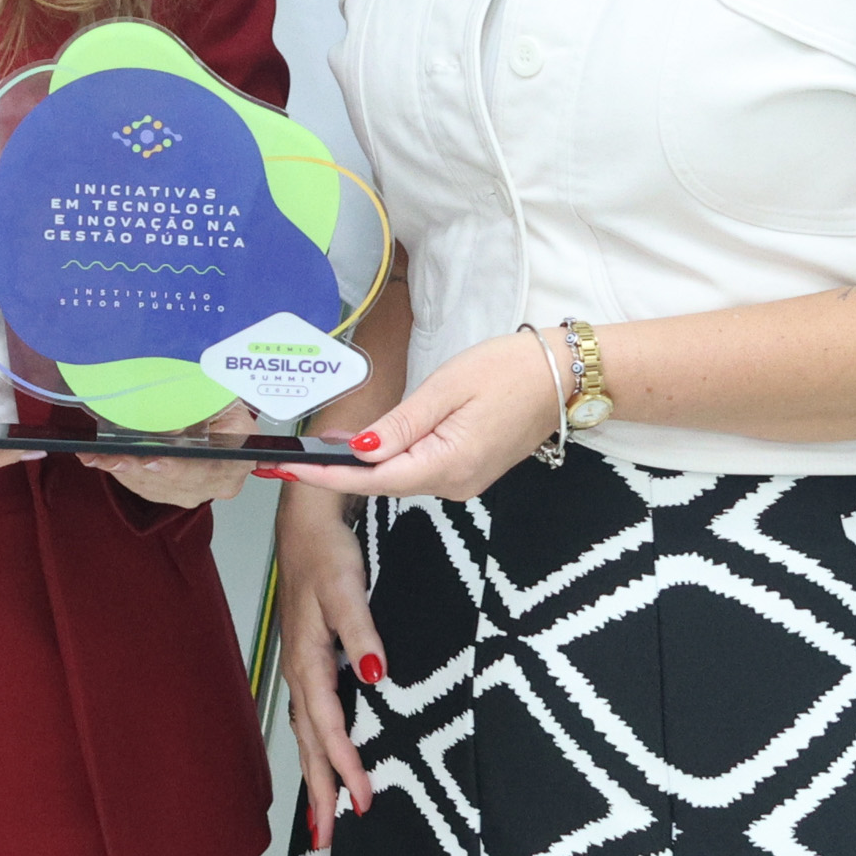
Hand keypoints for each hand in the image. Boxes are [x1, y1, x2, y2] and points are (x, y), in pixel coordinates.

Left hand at [75, 403, 259, 508]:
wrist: (219, 414)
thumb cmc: (220, 402)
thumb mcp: (220, 395)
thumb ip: (201, 405)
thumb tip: (170, 422)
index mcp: (237, 456)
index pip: (211, 466)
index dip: (180, 467)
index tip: (154, 461)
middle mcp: (218, 480)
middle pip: (176, 482)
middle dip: (141, 469)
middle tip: (115, 458)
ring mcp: (193, 489)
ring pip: (154, 485)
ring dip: (123, 470)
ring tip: (98, 456)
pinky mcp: (170, 491)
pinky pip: (141, 485)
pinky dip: (118, 471)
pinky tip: (97, 459)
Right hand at [273, 488, 383, 850]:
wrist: (305, 518)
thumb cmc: (325, 551)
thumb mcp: (346, 587)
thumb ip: (361, 632)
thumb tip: (376, 675)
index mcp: (307, 660)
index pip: (326, 727)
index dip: (343, 767)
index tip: (361, 804)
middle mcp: (300, 670)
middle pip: (308, 743)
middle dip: (318, 791)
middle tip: (327, 841)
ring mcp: (301, 666)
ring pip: (307, 733)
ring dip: (316, 775)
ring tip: (323, 818)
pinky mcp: (308, 658)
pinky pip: (311, 716)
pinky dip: (317, 746)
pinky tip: (326, 757)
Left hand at [317, 332, 565, 505]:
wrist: (564, 377)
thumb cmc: (508, 371)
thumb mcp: (447, 388)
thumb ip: (402, 425)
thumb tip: (362, 452)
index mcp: (449, 464)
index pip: (374, 479)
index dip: (329, 476)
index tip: (291, 473)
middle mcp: (455, 483)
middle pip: (384, 482)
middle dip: (339, 471)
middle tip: (293, 459)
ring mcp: (465, 481)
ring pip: (401, 476)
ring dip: (364, 464)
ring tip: (323, 446)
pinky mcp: (469, 470)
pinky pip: (420, 469)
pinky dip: (392, 458)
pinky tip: (372, 444)